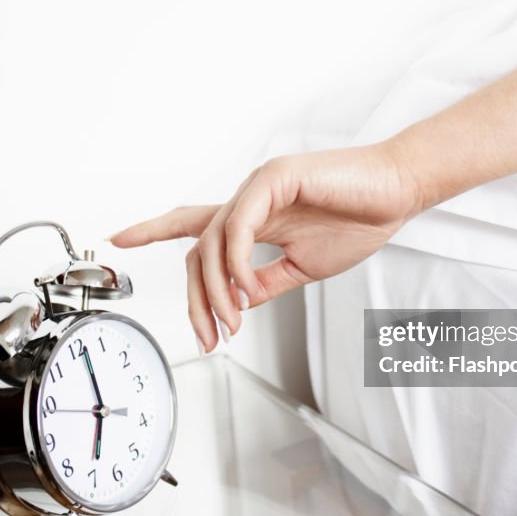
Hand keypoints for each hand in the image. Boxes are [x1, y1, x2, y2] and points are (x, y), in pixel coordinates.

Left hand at [110, 143, 421, 351]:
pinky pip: (238, 226)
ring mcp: (257, 187)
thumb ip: (266, 281)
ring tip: (231, 322)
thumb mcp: (303, 266)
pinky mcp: (273, 179)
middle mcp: (248, 199)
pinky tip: (244, 289)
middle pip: (196, 247)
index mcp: (255, 217)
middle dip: (194, 298)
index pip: (194, 223)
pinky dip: (235, 263)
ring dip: (216, 291)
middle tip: (206, 336)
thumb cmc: (359, 220)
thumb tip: (236, 303)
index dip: (154, 230)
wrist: (397, 195)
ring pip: (211, 241)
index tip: (119, 238)